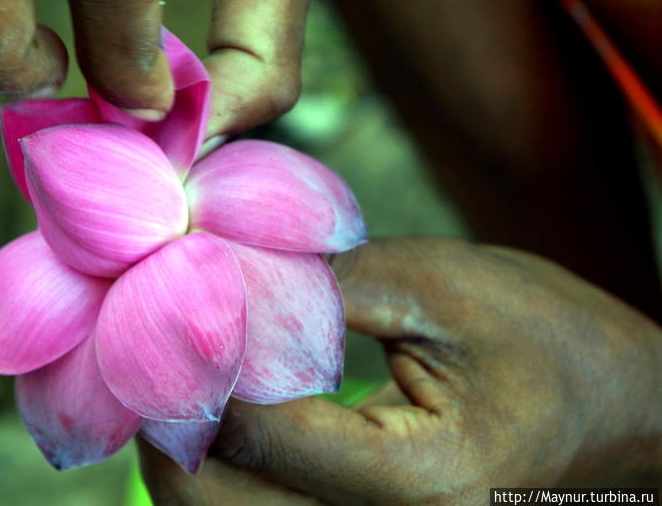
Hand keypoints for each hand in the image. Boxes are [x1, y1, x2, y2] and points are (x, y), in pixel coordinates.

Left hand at [139, 237, 661, 504]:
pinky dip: (235, 476)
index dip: (193, 369)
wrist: (627, 416)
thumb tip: (220, 273)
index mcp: (415, 483)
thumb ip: (323, 285)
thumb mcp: (441, 286)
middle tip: (143, 361)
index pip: (256, 433)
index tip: (160, 308)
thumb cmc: (552, 341)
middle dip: (167, 438)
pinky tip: (229, 419)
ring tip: (177, 387)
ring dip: (192, 464)